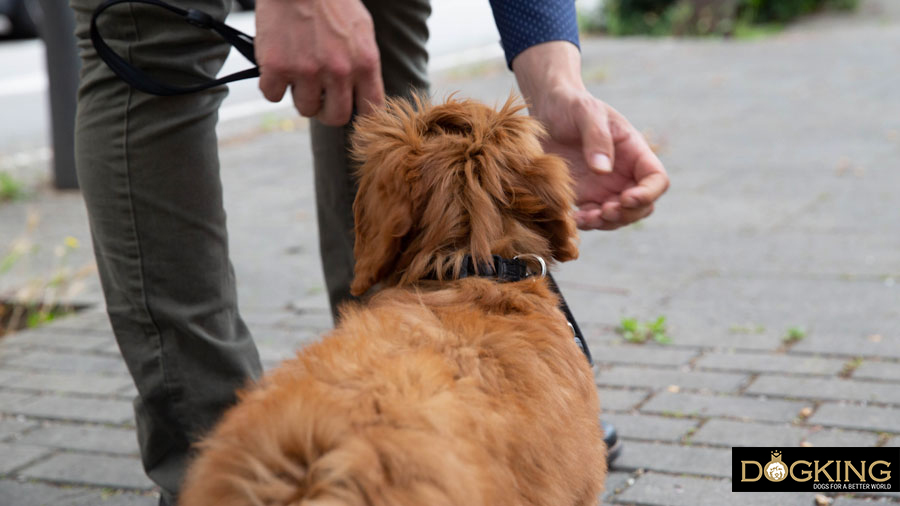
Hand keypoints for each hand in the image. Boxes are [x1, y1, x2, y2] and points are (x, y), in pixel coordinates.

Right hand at [255, 0, 383, 125]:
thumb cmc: (331, 1)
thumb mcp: (361, 30)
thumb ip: (363, 63)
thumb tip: (363, 94)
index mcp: (365, 63)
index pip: (371, 109)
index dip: (358, 113)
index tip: (348, 107)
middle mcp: (339, 71)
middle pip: (336, 117)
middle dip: (327, 110)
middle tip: (319, 96)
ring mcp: (307, 71)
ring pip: (304, 108)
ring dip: (299, 95)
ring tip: (297, 72)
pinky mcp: (277, 67)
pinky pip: (272, 95)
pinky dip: (272, 84)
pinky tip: (277, 66)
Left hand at [513, 42, 668, 229]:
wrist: (547, 110)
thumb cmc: (571, 105)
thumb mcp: (585, 112)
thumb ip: (596, 138)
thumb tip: (603, 171)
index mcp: (634, 152)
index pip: (656, 179)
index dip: (648, 194)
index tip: (626, 198)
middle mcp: (624, 174)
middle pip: (642, 205)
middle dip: (627, 214)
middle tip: (604, 211)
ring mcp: (605, 188)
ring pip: (618, 217)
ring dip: (606, 223)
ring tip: (585, 218)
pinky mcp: (584, 196)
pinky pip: (593, 218)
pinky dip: (587, 223)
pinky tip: (573, 218)